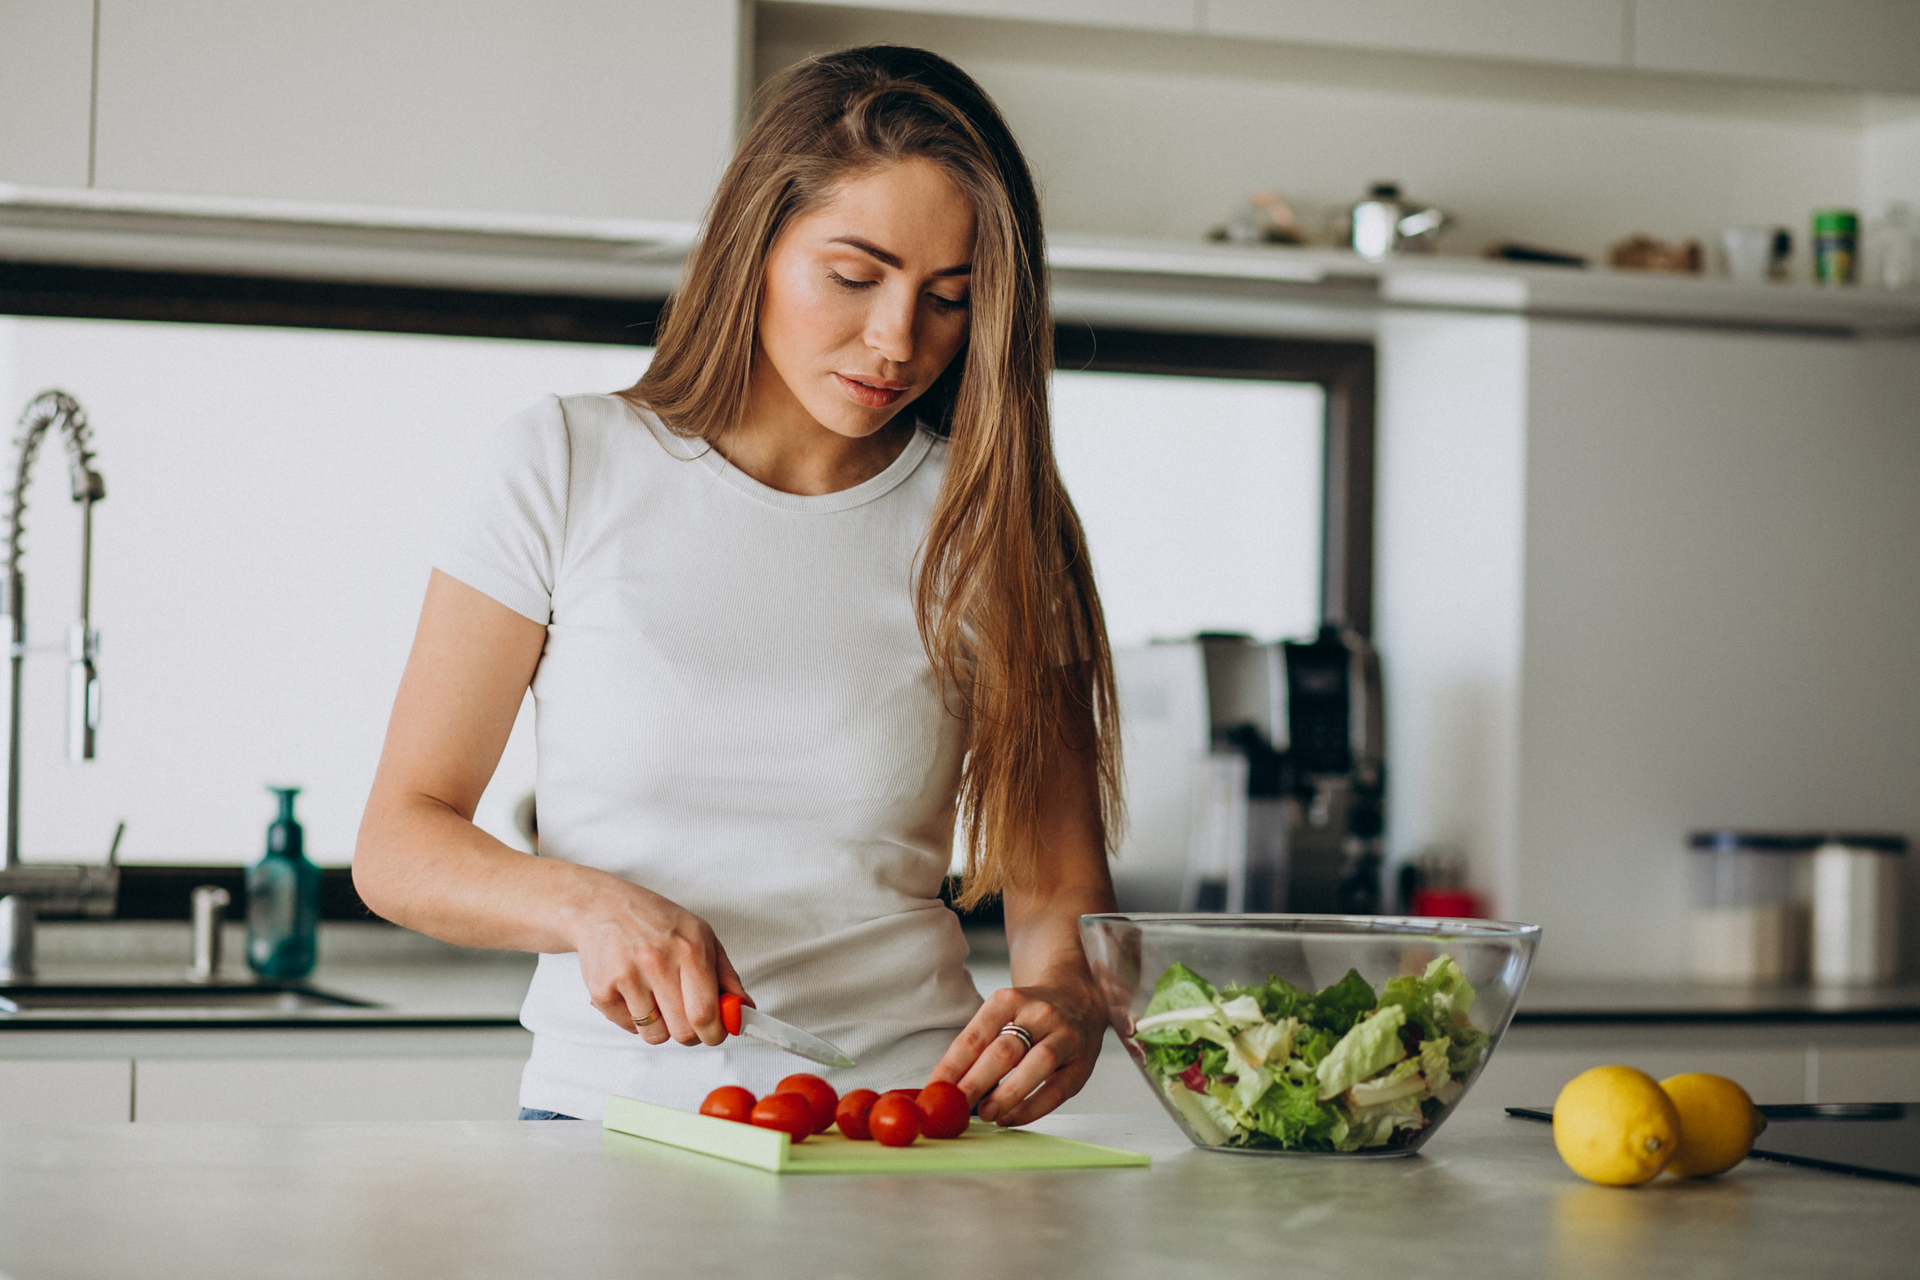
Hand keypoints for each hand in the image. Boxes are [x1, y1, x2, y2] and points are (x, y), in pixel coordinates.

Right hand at [563, 875, 748, 1047]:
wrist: (600, 906)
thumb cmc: (656, 920)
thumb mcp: (701, 935)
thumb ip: (726, 976)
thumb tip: (745, 1010)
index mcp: (689, 949)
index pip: (706, 1013)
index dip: (715, 1033)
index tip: (716, 1032)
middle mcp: (656, 962)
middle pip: (682, 1032)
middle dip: (691, 1033)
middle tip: (687, 1017)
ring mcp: (626, 977)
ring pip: (655, 1035)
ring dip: (661, 1026)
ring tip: (658, 998)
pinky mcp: (601, 990)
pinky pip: (628, 1028)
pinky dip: (635, 1018)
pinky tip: (634, 992)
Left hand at [928, 973, 1108, 1125]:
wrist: (1077, 998)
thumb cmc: (1030, 1015)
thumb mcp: (1001, 1014)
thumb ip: (978, 1046)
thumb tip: (945, 1087)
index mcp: (1010, 1000)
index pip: (975, 1036)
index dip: (952, 1066)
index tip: (935, 1090)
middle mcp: (1040, 1014)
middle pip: (1004, 1051)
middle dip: (976, 1083)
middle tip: (956, 1107)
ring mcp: (1065, 1036)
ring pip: (1036, 1065)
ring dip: (1007, 1094)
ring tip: (985, 1114)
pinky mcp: (1083, 1063)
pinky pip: (1058, 1089)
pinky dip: (1032, 1108)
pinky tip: (1011, 1118)